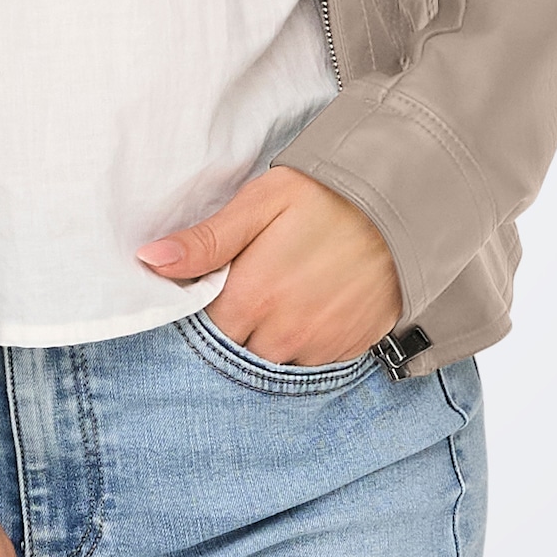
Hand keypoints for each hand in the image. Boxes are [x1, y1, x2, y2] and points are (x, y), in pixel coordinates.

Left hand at [136, 166, 402, 362]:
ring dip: (270, 337)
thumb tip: (150, 259)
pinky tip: (312, 305)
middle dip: (237, 326)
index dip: (205, 309)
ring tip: (285, 294)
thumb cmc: (326, 196)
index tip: (215, 287)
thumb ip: (207, 240)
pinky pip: (311, 361)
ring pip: (274, 360)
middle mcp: (284, 334)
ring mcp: (320, 347)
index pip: (204, 331)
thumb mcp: (262, 203)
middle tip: (253, 287)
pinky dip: (305, 342)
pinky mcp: (349, 349)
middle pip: (238, 350)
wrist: (406, 205)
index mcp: (253, 297)